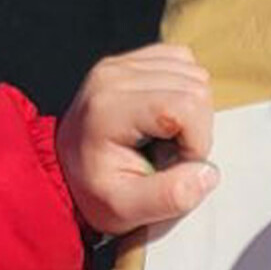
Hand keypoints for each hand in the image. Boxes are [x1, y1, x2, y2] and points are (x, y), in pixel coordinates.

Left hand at [58, 44, 218, 235]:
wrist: (63, 171)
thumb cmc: (95, 191)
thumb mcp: (127, 209)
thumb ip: (170, 197)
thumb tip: (207, 173)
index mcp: (109, 107)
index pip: (186, 105)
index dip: (196, 141)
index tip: (174, 164)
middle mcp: (113, 75)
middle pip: (196, 87)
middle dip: (196, 128)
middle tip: (168, 153)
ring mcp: (122, 63)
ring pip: (195, 74)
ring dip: (192, 111)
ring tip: (165, 136)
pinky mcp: (133, 60)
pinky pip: (184, 62)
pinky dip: (186, 91)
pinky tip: (166, 116)